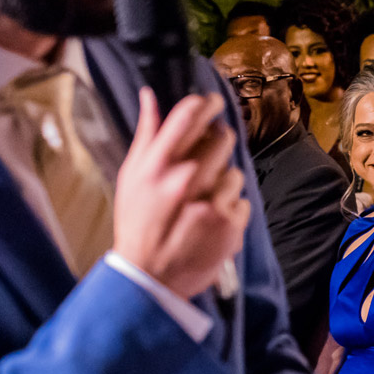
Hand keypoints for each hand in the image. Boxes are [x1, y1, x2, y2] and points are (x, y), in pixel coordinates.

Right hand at [113, 90, 248, 299]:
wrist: (148, 277)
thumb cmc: (137, 223)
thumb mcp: (131, 177)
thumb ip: (146, 135)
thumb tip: (150, 95)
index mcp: (156, 165)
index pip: (189, 115)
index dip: (207, 103)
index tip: (214, 103)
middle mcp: (184, 179)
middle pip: (222, 138)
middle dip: (220, 141)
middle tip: (210, 156)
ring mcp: (209, 201)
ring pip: (235, 171)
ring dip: (225, 182)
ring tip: (204, 200)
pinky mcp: (228, 224)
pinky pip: (243, 200)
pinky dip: (232, 209)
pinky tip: (212, 221)